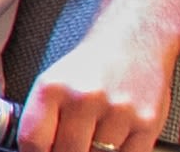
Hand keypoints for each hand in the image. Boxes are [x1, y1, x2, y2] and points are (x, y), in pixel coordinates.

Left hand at [15, 35, 172, 151]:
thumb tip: (36, 151)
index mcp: (53, 88)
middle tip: (72, 142)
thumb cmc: (91, 65)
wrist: (134, 38)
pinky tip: (116, 137)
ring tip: (96, 134)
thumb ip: (43, 118)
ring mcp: (117, 112)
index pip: (33, 140)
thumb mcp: (55, 81)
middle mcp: (84, 98)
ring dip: (95, 151)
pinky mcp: (146, 123)